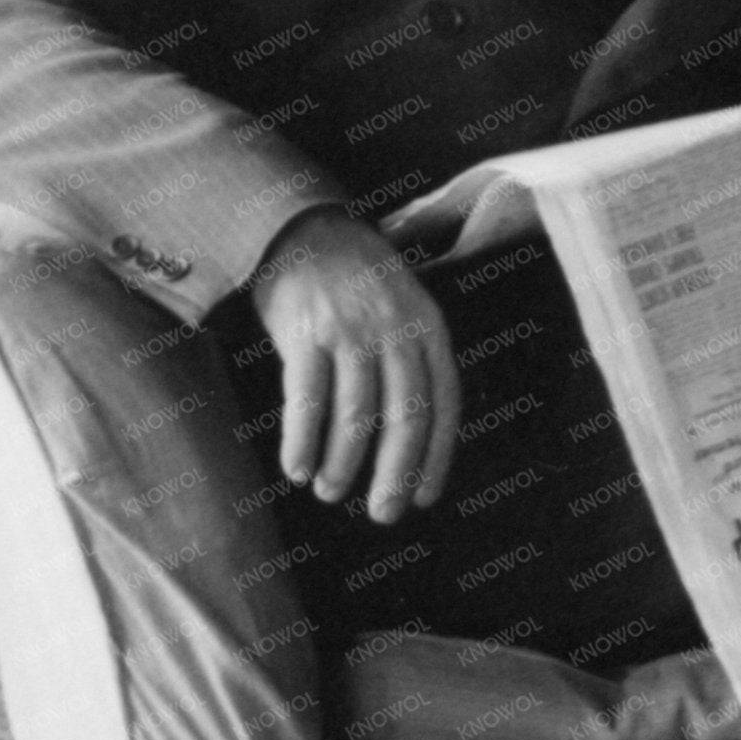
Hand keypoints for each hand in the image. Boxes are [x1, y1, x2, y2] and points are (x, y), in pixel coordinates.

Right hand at [246, 208, 460, 523]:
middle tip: (383, 513)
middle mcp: (395, 329)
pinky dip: (303, 440)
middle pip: (405, 416)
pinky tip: (296, 469)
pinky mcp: (305, 331)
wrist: (300, 226)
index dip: (437, 456)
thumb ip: (413, 358)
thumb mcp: (403, 307)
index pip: (444, 403)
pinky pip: (307, 399)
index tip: (425, 496)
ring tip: (330, 490)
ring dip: (342, 463)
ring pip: (356, 414)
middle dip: (395, 473)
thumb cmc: (354, 279)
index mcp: (428, 326)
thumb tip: (413, 437)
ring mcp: (350, 329)